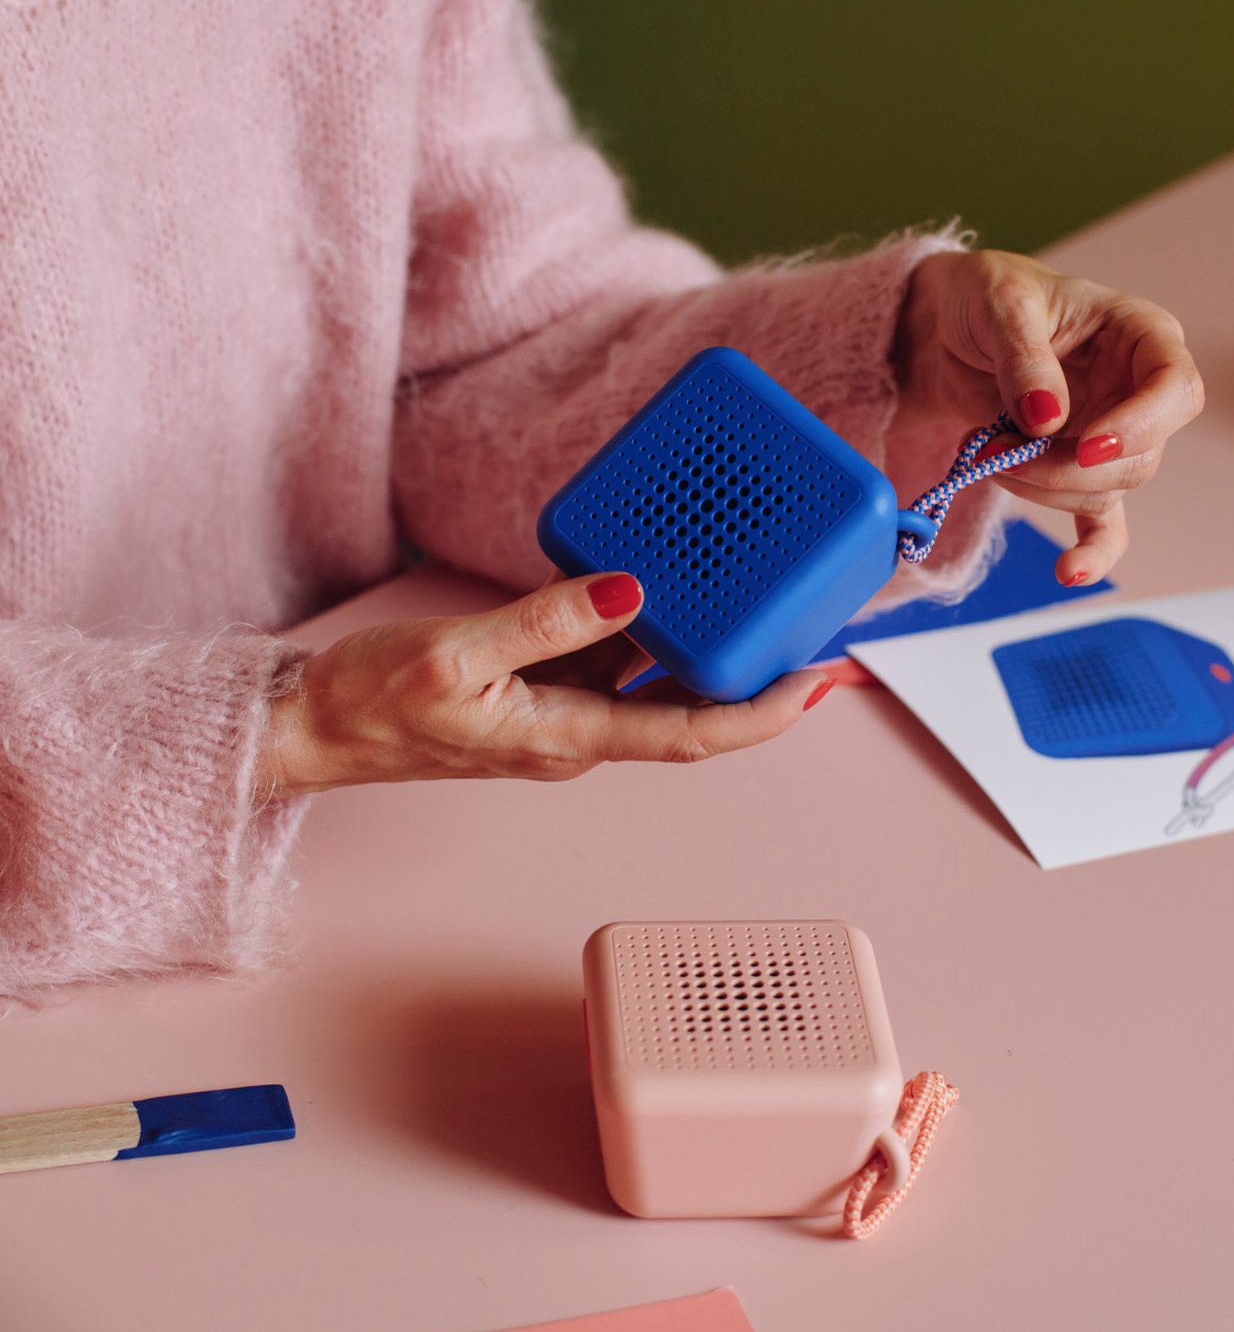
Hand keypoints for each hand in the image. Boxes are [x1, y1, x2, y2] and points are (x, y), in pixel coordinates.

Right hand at [256, 573, 833, 799]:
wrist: (316, 727)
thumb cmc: (371, 704)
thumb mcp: (453, 658)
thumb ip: (542, 624)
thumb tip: (627, 591)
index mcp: (566, 740)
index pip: (690, 735)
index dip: (763, 714)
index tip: (818, 683)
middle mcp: (577, 735)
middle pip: (691, 713)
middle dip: (760, 682)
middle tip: (820, 635)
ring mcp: (561, 714)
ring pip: (657, 687)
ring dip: (714, 658)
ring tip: (767, 612)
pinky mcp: (540, 690)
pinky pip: (614, 664)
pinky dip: (652, 632)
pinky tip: (669, 592)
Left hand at [893, 246, 1204, 584]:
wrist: (942, 328)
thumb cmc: (983, 296)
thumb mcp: (999, 302)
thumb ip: (1025, 357)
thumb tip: (1047, 418)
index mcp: (1139, 335)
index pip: (1177, 389)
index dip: (1140, 425)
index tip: (1086, 443)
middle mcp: (1135, 390)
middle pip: (1137, 457)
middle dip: (1067, 467)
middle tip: (997, 448)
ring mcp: (1109, 437)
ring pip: (1104, 491)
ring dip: (1042, 488)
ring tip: (986, 452)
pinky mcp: (1075, 471)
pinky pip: (1102, 524)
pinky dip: (1088, 551)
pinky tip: (1070, 573)